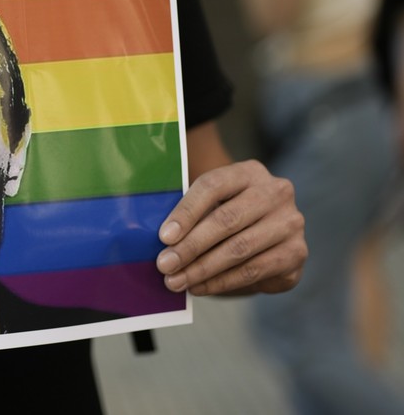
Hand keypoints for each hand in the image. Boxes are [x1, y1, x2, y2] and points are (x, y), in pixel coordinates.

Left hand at [155, 160, 306, 295]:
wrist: (266, 235)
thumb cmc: (226, 214)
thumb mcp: (210, 204)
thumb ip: (190, 215)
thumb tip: (163, 242)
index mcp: (249, 172)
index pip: (213, 186)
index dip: (186, 212)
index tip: (164, 237)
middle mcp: (276, 192)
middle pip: (226, 219)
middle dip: (190, 246)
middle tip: (165, 265)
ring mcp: (291, 223)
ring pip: (239, 249)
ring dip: (202, 269)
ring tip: (175, 281)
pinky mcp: (297, 253)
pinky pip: (253, 271)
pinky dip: (221, 282)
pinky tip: (199, 287)